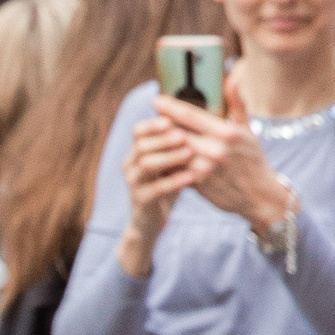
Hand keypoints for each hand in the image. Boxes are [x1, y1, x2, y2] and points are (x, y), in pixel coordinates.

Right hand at [117, 112, 198, 265]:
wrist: (152, 221)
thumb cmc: (168, 184)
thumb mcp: (172, 160)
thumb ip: (181, 140)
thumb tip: (204, 113)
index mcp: (138, 151)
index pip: (138, 130)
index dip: (153, 123)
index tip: (171, 118)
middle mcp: (131, 165)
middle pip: (140, 145)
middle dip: (163, 138)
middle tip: (183, 135)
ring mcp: (134, 184)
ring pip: (145, 164)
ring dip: (168, 157)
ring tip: (188, 153)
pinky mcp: (141, 202)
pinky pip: (155, 189)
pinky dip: (173, 181)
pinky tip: (190, 177)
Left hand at [152, 74, 295, 234]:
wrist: (258, 196)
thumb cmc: (253, 159)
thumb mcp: (248, 130)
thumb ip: (236, 103)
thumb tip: (232, 76)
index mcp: (228, 133)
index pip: (192, 115)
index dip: (170, 107)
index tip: (156, 100)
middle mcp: (215, 150)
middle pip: (177, 134)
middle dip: (161, 126)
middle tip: (150, 118)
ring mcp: (204, 170)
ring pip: (173, 153)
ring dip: (161, 145)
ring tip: (151, 137)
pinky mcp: (197, 185)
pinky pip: (175, 171)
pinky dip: (167, 163)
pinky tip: (159, 157)